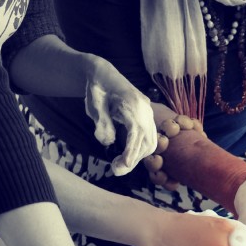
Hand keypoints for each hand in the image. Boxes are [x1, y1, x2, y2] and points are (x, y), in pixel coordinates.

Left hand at [84, 57, 156, 174]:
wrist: (104, 74)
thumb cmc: (97, 89)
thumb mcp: (94, 105)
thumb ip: (101, 123)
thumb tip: (107, 143)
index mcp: (132, 103)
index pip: (136, 131)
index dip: (131, 150)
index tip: (124, 165)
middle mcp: (145, 108)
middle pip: (146, 140)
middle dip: (133, 159)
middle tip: (115, 170)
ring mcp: (148, 112)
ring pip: (151, 142)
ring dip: (138, 157)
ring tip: (119, 165)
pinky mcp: (147, 117)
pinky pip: (151, 138)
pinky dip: (141, 150)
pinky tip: (128, 156)